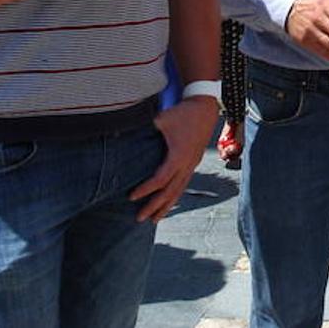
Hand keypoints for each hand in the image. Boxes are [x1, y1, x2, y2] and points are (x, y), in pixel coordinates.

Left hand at [130, 96, 219, 222]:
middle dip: (155, 206)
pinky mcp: (194, 162)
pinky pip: (183, 183)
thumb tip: (122, 132)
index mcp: (178, 156)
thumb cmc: (183, 112)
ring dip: (167, 206)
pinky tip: (168, 202)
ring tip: (155, 219)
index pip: (160, 180)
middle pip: (170, 192)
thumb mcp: (162, 119)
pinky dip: (174, 195)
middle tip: (140, 218)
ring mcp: (192, 164)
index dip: (145, 190)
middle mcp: (187, 164)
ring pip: (179, 190)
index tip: (131, 197)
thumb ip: (145, 129)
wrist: (206, 108)